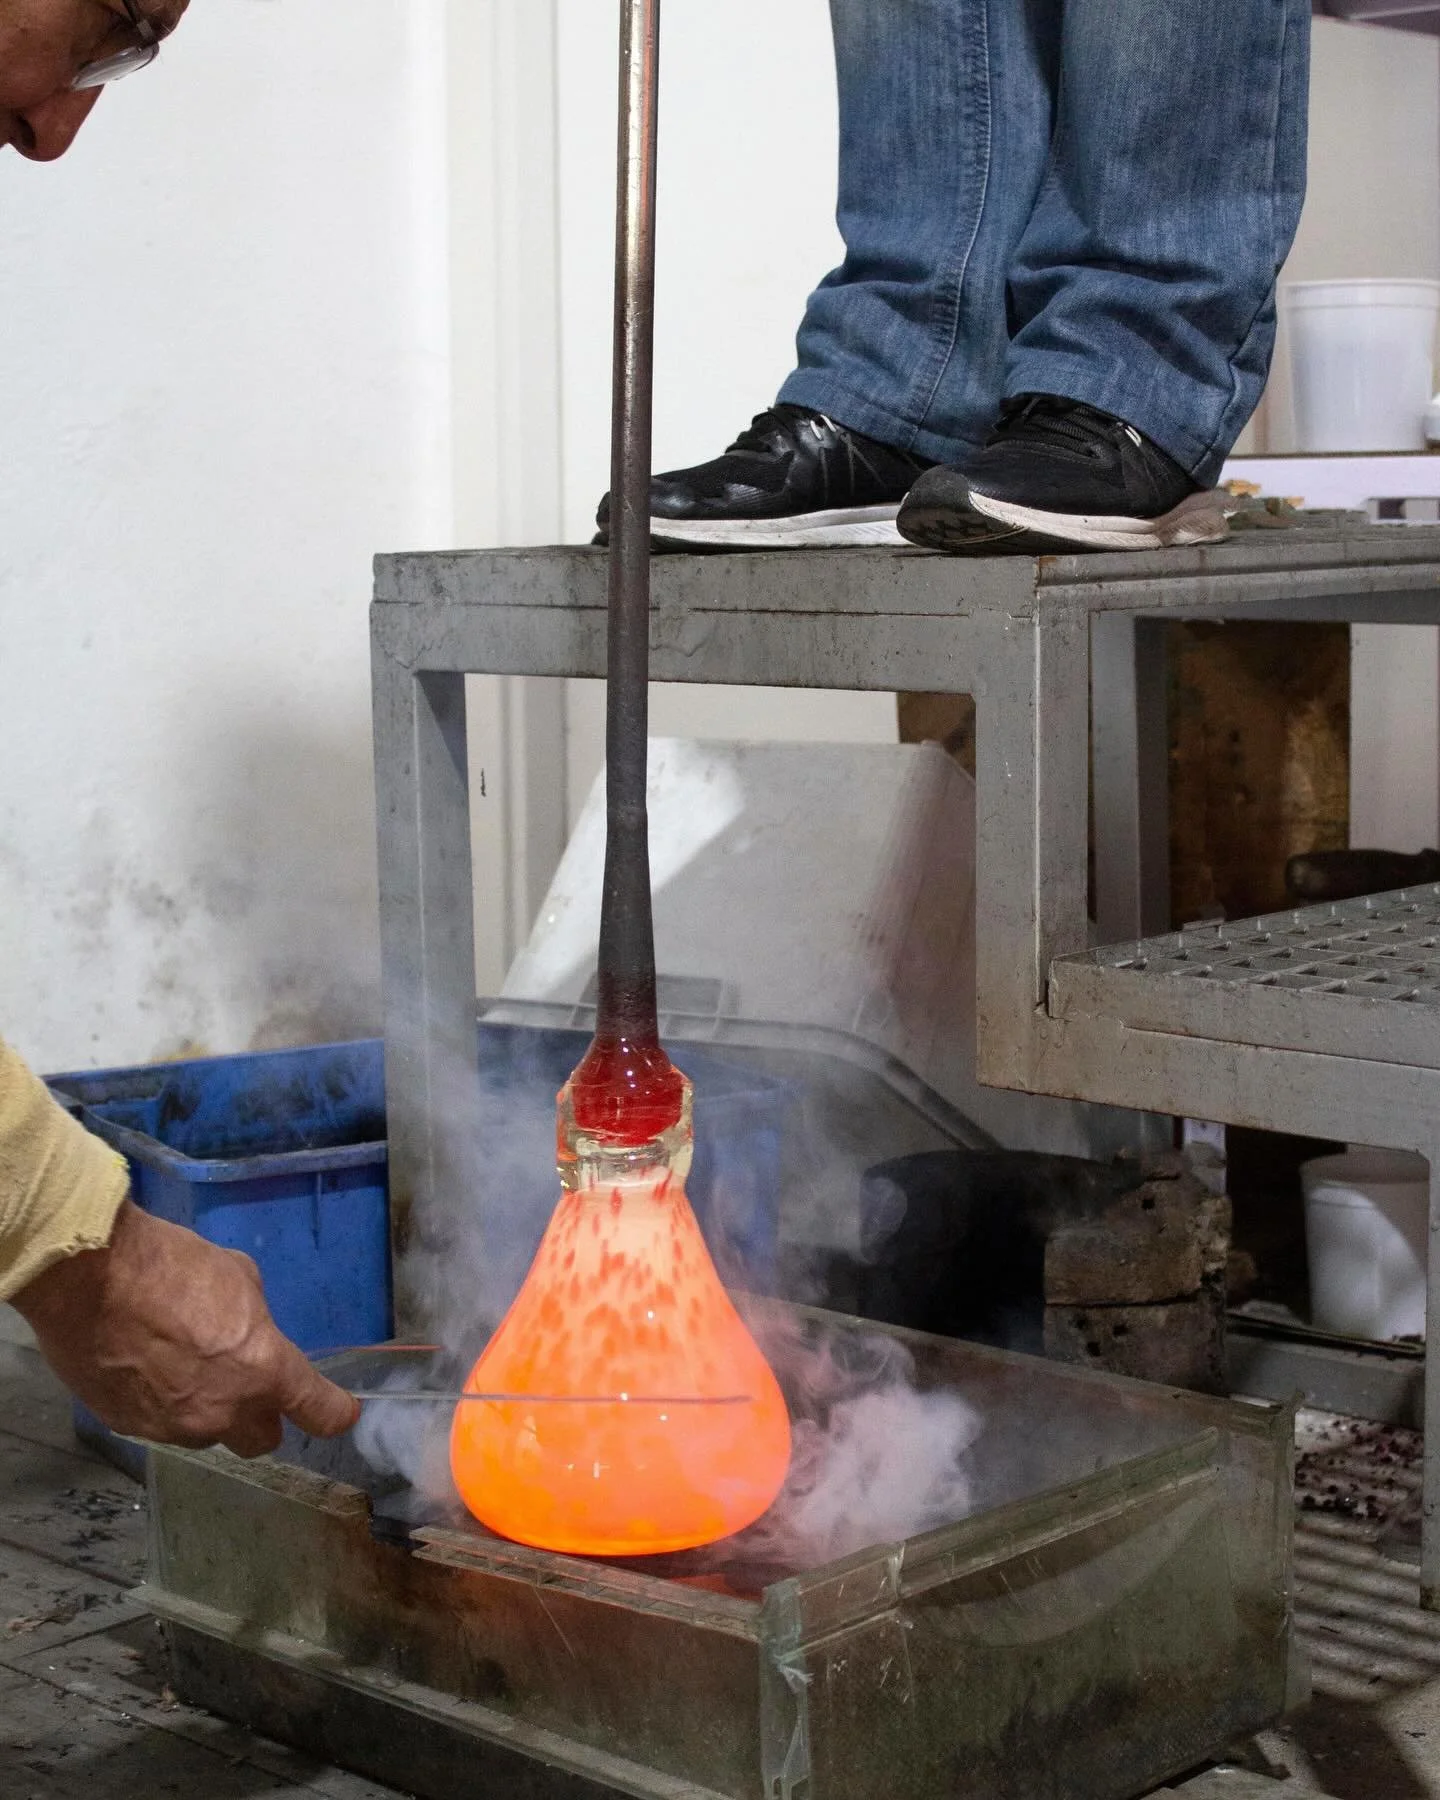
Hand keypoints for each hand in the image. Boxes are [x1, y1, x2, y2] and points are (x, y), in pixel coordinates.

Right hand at [12, 1200, 359, 1456]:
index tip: (338, 1412)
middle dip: (262, 1417)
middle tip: (250, 1385)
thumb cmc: (172, 1267)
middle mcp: (224, 1411)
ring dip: (208, 1409)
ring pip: (207, 1433)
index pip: (318, 1412)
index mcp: (264, 1370)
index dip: (333, 1413)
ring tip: (183, 1366)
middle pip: (261, 1441)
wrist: (89, 1279)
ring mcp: (174, 1427)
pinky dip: (164, 1405)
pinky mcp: (130, 1428)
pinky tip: (147, 1369)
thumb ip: (253, 1319)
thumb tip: (247, 1331)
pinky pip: (163, 1426)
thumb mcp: (238, 1277)